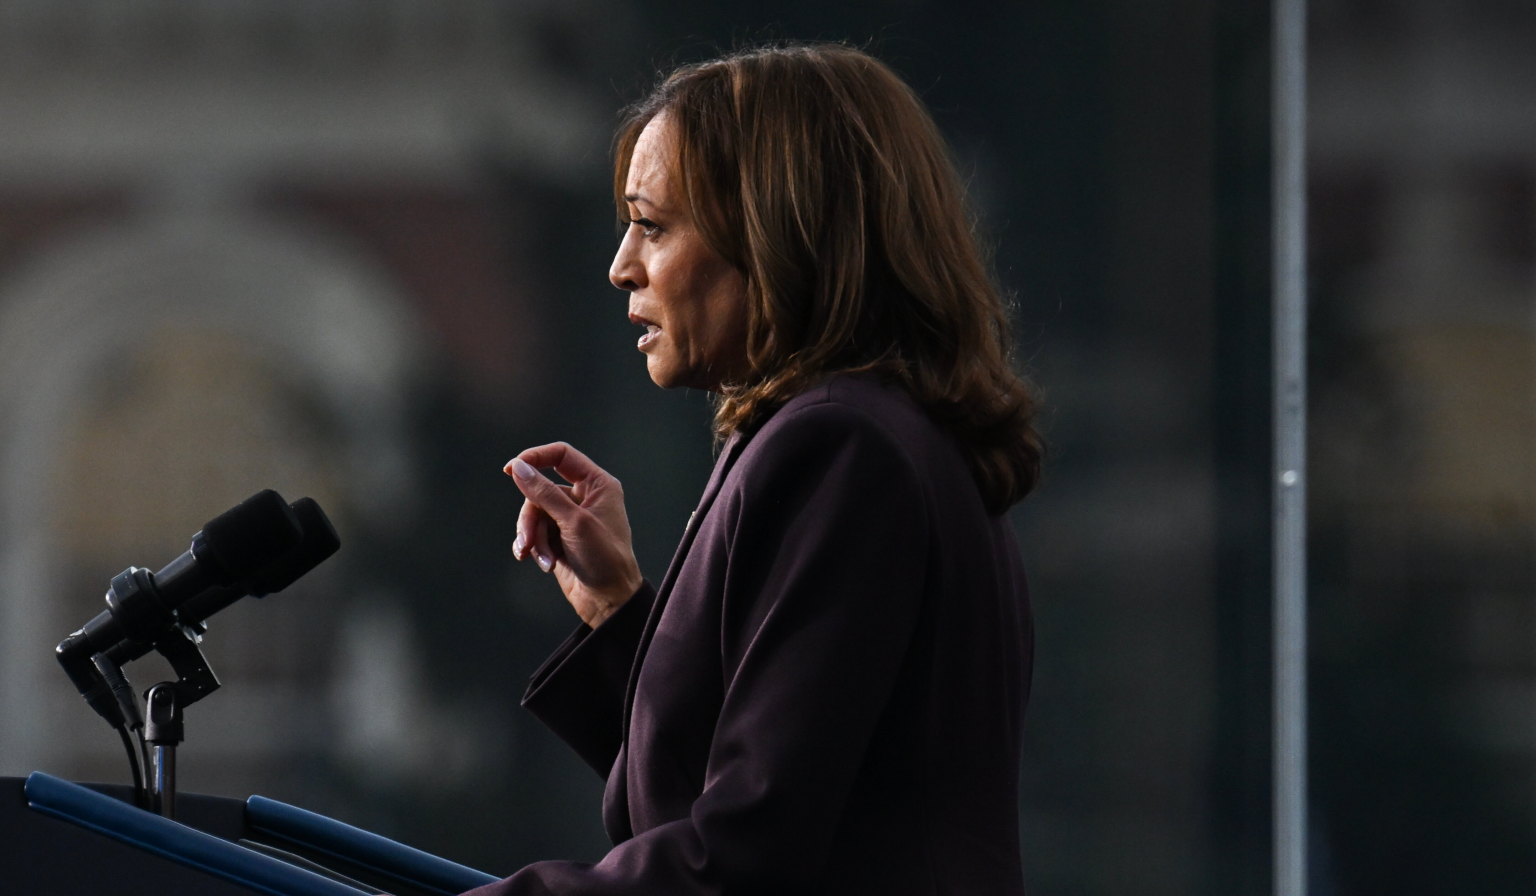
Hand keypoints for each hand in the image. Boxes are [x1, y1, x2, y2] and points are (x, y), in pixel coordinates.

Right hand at [505, 442, 643, 627]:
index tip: (511, 468)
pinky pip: (535, 532)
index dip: (535, 457)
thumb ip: (544, 493)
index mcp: (597, 484)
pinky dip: (534, 547)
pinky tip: (540, 563)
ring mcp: (570, 519)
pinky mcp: (559, 538)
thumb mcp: (574, 522)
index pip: (562, 455)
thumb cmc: (604, 559)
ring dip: (532, 537)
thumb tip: (518, 467)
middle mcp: (584, 497)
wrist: (609, 600)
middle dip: (531, 517)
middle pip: (540, 490)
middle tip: (528, 541)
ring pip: (534, 514)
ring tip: (538, 557)